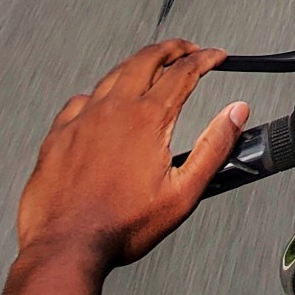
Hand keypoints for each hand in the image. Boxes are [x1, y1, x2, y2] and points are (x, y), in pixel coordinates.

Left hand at [0, 40, 246, 294]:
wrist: (67, 245)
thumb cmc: (120, 226)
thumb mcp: (183, 193)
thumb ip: (213, 147)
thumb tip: (236, 114)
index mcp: (147, 119)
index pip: (184, 72)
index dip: (206, 59)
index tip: (216, 56)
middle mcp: (114, 110)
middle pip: (146, 59)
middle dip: (173, 49)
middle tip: (187, 49)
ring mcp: (83, 119)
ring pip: (113, 74)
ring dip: (138, 64)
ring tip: (151, 67)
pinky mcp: (59, 135)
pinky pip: (81, 100)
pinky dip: (100, 93)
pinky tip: (102, 103)